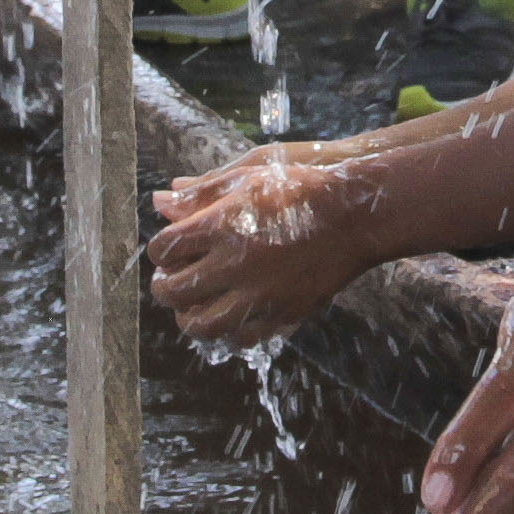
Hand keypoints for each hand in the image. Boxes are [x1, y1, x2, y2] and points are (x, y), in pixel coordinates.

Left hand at [143, 150, 388, 344]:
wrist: (356, 216)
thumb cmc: (301, 188)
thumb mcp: (248, 176)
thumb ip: (202, 192)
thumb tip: (160, 200)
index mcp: (221, 226)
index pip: (163, 249)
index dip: (158, 251)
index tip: (168, 250)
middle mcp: (234, 264)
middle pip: (175, 291)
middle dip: (164, 287)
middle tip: (171, 280)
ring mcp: (260, 295)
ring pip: (202, 325)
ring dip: (188, 317)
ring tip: (193, 306)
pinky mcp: (283, 314)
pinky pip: (242, 338)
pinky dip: (227, 332)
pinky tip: (229, 316)